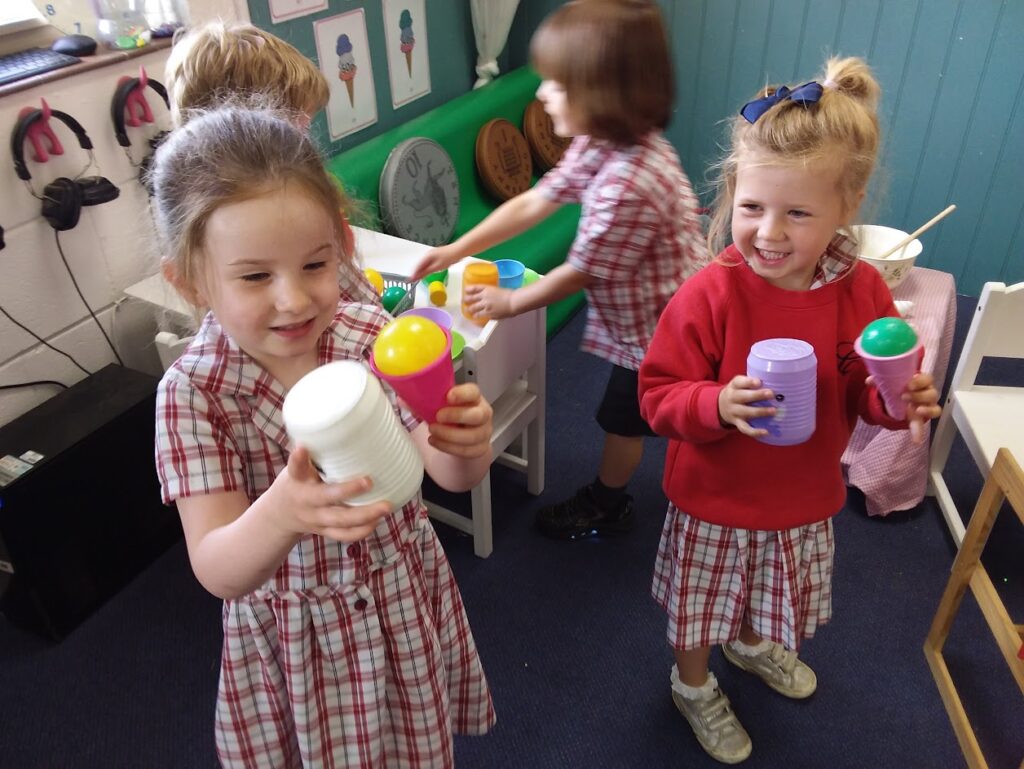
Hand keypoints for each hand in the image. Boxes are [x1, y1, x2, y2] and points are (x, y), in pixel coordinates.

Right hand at [271, 446, 391, 541]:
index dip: (298, 458)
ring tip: (386, 506)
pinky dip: (361, 531)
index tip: (302, 447)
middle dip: (347, 491)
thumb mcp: (298, 466)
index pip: (296, 468)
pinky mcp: (324, 530)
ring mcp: (316, 519)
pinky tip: (377, 520)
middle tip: (369, 481)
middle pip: (325, 498)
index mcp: (296, 480)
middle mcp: (306, 501)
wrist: (280, 514)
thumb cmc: (297, 481)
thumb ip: (316, 452)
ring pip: (340, 521)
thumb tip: (348, 424)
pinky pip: (343, 535)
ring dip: (364, 515)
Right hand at [410, 245, 460, 281]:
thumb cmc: (449, 257)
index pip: (417, 267)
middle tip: (413, 280)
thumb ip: (425, 272)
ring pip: (424, 264)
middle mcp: (428, 255)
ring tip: (419, 278)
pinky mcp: (437, 256)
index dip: (413, 274)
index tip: (410, 280)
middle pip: (419, 265)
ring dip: (421, 271)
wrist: (459, 251)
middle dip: (416, 273)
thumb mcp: (436, 267)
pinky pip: (429, 263)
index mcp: (427, 256)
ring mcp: (433, 255)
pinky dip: (427, 269)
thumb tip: (416, 277)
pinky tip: (428, 272)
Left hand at [427, 383, 492, 456]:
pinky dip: (448, 448)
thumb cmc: (451, 413)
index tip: (448, 396)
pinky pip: (467, 451)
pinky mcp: (480, 448)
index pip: (474, 392)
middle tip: (438, 417)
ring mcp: (484, 432)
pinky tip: (436, 441)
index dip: (463, 394)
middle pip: (478, 415)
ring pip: (473, 436)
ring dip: (449, 435)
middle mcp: (483, 414)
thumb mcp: (443, 403)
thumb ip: (427, 400)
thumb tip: (405, 401)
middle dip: (456, 416)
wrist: (462, 432)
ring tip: (433, 431)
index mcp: (474, 398)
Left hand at [463, 284, 514, 318]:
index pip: (474, 287)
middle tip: (465, 302)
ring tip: (468, 310)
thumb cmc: (509, 295)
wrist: (514, 301)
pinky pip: (478, 315)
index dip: (468, 289)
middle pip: (470, 298)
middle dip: (466, 300)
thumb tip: (485, 296)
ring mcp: (485, 305)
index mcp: (487, 288)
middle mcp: (484, 296)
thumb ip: (489, 292)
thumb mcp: (497, 289)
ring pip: (472, 308)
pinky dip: (475, 316)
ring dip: (469, 309)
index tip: (466, 291)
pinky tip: (475, 317)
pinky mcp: (488, 313)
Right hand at [717, 375, 775, 437]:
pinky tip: (766, 432)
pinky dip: (755, 432)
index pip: (739, 382)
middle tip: (771, 394)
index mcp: (734, 386)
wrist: (720, 405)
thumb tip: (776, 382)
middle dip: (758, 395)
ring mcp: (734, 411)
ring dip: (760, 411)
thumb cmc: (738, 392)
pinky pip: (745, 428)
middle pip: (743, 396)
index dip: (749, 382)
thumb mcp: (740, 384)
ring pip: (746, 412)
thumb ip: (752, 383)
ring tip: (773, 411)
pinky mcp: (737, 423)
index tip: (759, 382)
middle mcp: (732, 398)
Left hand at [869, 371, 941, 443]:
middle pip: (932, 394)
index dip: (920, 382)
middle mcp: (929, 393)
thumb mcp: (892, 382)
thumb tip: (869, 381)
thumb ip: (881, 381)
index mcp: (922, 382)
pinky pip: (923, 426)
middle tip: (904, 397)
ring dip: (926, 410)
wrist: (900, 398)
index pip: (927, 379)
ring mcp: (927, 406)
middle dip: (919, 395)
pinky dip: (918, 433)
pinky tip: (915, 440)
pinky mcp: (921, 419)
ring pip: (934, 409)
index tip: (908, 385)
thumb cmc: (900, 386)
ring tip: (917, 411)